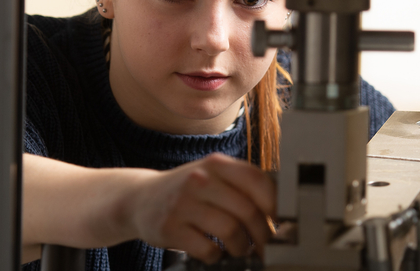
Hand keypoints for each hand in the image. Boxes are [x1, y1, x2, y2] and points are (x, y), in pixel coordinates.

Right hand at [124, 153, 274, 262]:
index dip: (275, 205)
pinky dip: (218, 256)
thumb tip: (280, 211)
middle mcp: (200, 179)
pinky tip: (215, 251)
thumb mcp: (212, 176)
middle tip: (262, 245)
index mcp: (216, 164)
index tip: (280, 221)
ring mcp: (183, 204)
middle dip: (262, 235)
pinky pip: (208, 249)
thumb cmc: (186, 190)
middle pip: (248, 211)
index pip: (258, 181)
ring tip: (240, 249)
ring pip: (231, 232)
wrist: (139, 199)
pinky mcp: (170, 228)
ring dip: (241, 247)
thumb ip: (242, 185)